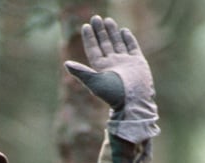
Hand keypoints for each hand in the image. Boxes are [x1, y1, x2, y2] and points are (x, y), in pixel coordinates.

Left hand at [65, 15, 158, 141]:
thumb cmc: (113, 94)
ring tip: (108, 20)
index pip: (93, 50)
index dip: (89, 38)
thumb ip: (81, 72)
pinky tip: (124, 31)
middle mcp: (113, 65)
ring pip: (117, 44)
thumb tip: (66, 64)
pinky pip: (132, 47)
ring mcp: (126, 63)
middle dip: (100, 32)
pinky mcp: (138, 62)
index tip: (85, 26)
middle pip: (105, 44)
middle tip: (96, 18)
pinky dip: (128, 39)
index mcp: (102, 69)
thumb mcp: (95, 82)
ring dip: (112, 32)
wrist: (134, 102)